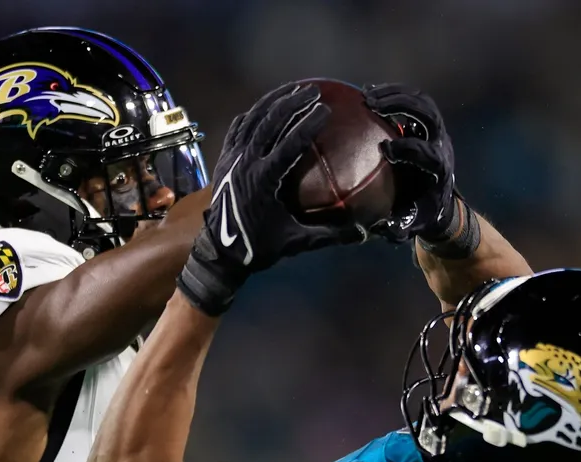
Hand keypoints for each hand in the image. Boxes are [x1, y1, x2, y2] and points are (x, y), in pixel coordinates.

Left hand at [177, 82, 363, 316]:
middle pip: (270, 122)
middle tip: (313, 90)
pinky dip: (251, 114)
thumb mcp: (294, 241)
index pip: (290, 143)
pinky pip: (237, 128)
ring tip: (292, 89)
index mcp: (264, 179)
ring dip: (272, 102)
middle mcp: (246, 162)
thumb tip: (362, 233)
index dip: (308, 124)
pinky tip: (263, 107)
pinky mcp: (223, 159)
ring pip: (252, 120)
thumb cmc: (256, 247)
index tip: (325, 109)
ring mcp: (231, 158)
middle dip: (292, 102)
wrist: (218, 252)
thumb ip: (328, 234)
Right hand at [363, 83, 456, 242]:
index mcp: (439, 170)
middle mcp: (441, 145)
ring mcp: (436, 130)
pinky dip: (393, 92)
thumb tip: (383, 227)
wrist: (439, 200)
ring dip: (395, 94)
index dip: (409, 149)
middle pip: (428, 116)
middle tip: (371, 105)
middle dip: (402, 106)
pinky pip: (413, 99)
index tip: (385, 148)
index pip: (429, 154)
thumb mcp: (412, 224)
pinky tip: (368, 92)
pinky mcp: (426, 122)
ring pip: (421, 101)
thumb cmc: (421, 213)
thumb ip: (400, 226)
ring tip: (367, 95)